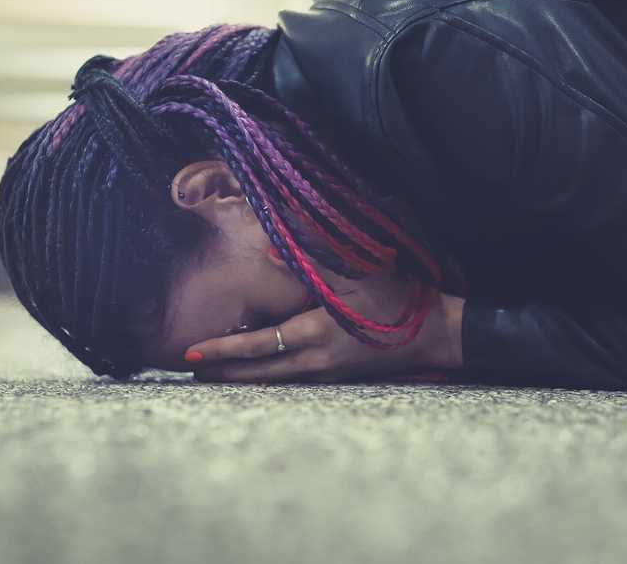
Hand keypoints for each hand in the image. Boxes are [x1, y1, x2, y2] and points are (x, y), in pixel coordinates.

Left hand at [184, 274, 463, 382]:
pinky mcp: (339, 373)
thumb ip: (314, 259)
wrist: (436, 334)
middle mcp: (316, 361)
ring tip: (216, 371)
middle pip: (259, 372)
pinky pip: (293, 377)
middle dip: (224, 371)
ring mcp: (328, 372)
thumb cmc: (398, 299)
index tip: (191, 352)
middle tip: (191, 371)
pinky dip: (268, 373)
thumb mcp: (358, 272)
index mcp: (315, 335)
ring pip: (275, 378)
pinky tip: (261, 366)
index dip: (223, 349)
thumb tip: (271, 248)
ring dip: (243, 375)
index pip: (257, 346)